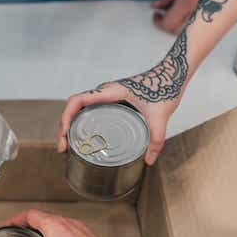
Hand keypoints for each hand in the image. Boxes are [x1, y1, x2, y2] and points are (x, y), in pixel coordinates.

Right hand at [0, 210, 130, 236]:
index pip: (30, 214)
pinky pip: (70, 235)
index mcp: (56, 227)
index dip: (16, 219)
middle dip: (29, 226)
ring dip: (45, 232)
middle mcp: (70, 225)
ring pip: (59, 226)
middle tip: (19, 235)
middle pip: (44, 218)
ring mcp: (82, 233)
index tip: (9, 225)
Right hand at [57, 34, 188, 164]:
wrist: (173, 74)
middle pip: (74, 107)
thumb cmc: (164, 88)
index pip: (77, 101)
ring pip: (80, 108)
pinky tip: (84, 135)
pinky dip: (81, 121)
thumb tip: (148, 161)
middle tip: (64, 148)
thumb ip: (156, 140)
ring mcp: (108, 95)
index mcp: (110, 91)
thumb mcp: (160, 117)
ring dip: (70, 124)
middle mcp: (105, 92)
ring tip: (69, 144)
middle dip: (64, 127)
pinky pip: (90, 108)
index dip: (65, 118)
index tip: (64, 136)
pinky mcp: (113, 99)